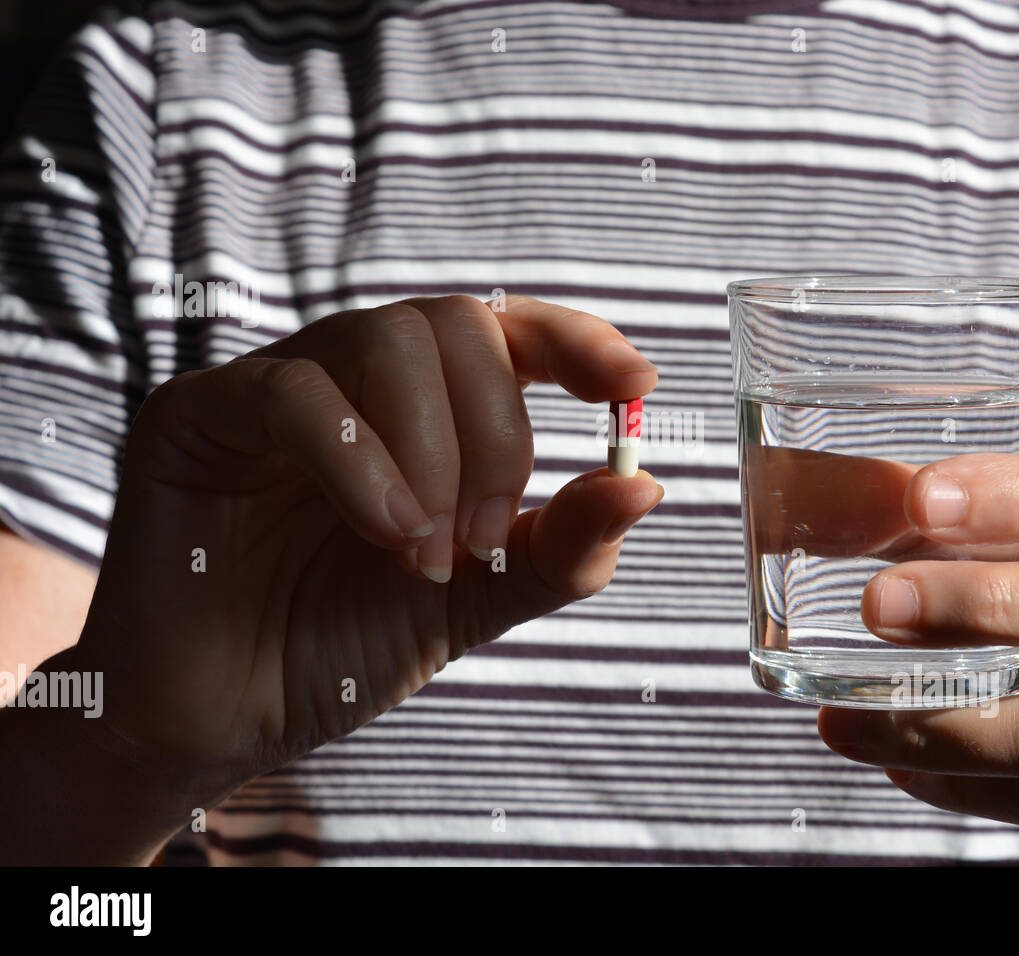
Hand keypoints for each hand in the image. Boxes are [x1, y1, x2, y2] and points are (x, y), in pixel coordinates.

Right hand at [70, 295, 662, 821]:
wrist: (229, 717)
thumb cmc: (344, 645)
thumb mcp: (479, 597)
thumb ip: (560, 547)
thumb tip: (645, 483)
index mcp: (423, 409)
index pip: (507, 331)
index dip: (576, 341)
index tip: (632, 384)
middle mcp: (353, 380)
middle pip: (455, 326)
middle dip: (495, 435)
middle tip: (478, 538)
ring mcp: (276, 386)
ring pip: (383, 340)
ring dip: (430, 454)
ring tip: (422, 551)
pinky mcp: (199, 413)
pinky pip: (294, 393)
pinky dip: (360, 460)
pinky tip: (384, 529)